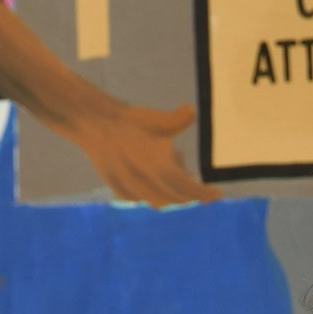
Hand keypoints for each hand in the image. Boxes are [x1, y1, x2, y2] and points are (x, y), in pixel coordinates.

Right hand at [68, 103, 221, 206]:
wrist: (93, 124)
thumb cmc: (127, 122)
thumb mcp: (154, 119)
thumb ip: (176, 120)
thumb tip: (191, 112)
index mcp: (159, 168)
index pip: (189, 189)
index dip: (206, 194)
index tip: (219, 195)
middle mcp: (147, 184)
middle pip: (176, 198)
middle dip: (188, 189)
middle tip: (186, 167)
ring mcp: (131, 189)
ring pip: (159, 201)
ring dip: (169, 190)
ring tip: (167, 164)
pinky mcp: (119, 190)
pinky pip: (141, 198)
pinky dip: (151, 191)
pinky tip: (148, 172)